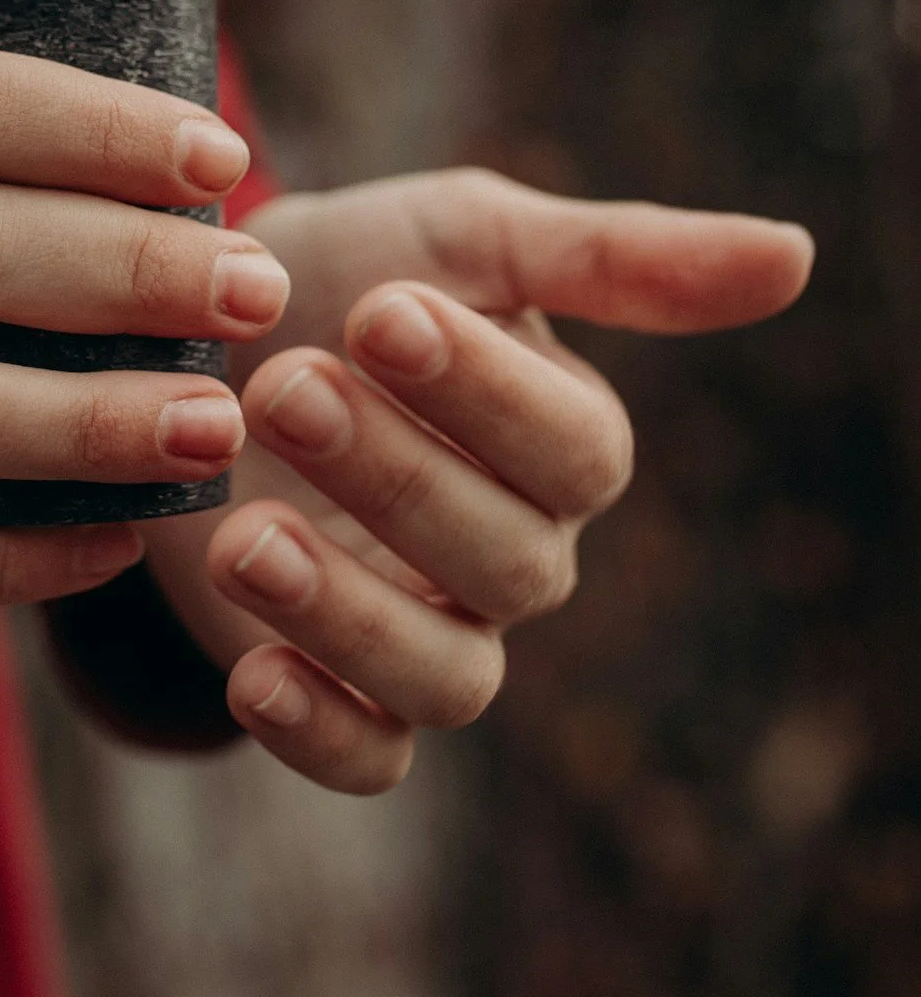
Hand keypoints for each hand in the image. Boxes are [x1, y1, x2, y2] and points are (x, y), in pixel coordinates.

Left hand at [142, 169, 813, 789]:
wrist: (198, 336)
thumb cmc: (352, 277)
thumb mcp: (464, 237)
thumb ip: (615, 257)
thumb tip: (797, 255)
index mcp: (563, 444)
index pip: (577, 452)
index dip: (486, 393)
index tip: (379, 311)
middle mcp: (519, 553)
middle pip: (508, 563)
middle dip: (395, 477)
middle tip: (286, 388)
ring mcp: (434, 631)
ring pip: (452, 679)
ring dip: (348, 614)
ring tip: (245, 532)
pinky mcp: (340, 693)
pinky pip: (370, 759)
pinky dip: (318, 731)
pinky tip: (252, 672)